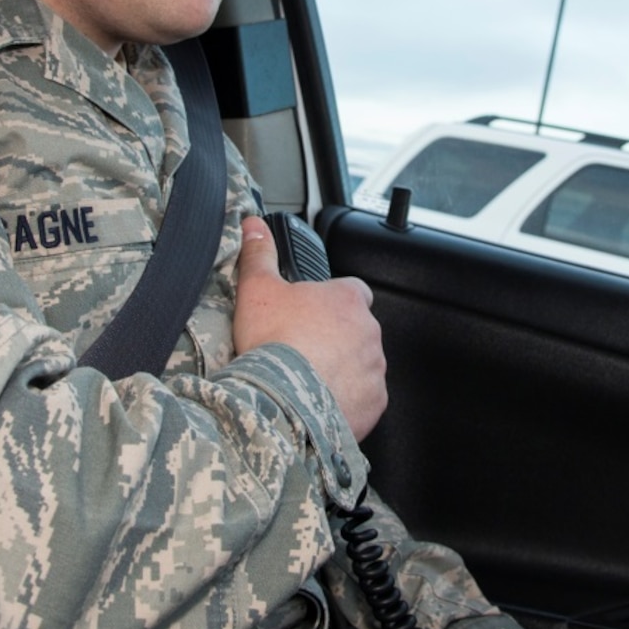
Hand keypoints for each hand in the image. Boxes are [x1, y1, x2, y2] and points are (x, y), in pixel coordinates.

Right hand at [231, 216, 387, 438]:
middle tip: (303, 349)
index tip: (312, 313)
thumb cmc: (273, 343)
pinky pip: (364, 398)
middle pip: (356, 330)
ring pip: (361, 364)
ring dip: (342, 369)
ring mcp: (374, 368)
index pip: (352, 291)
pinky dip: (347, 400)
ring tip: (308, 379)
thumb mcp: (257, 289)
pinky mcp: (374, 402)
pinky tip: (319, 402)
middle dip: (336, 339)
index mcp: (347, 299)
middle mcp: (369, 331)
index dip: (332, 302)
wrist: (282, 400)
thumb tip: (254, 225)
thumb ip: (259, 254)